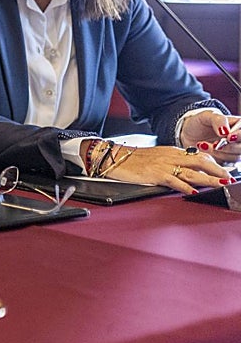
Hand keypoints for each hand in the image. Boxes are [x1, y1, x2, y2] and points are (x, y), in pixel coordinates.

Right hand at [103, 144, 232, 194]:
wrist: (113, 157)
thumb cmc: (131, 160)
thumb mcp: (155, 156)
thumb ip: (171, 162)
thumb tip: (185, 171)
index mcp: (172, 151)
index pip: (198, 155)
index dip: (213, 163)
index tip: (223, 170)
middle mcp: (170, 156)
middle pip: (200, 161)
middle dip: (217, 170)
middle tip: (229, 177)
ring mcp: (163, 165)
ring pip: (192, 172)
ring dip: (209, 179)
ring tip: (221, 184)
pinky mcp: (154, 174)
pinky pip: (174, 180)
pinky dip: (186, 186)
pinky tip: (194, 191)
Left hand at [180, 111, 240, 162]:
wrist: (189, 134)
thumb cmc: (200, 122)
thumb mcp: (207, 116)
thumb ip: (218, 120)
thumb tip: (226, 132)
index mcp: (239, 125)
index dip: (239, 136)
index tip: (228, 137)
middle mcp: (239, 139)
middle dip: (229, 147)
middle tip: (215, 144)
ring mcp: (234, 150)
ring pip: (235, 157)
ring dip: (219, 153)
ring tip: (203, 145)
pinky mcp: (226, 160)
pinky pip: (226, 164)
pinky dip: (214, 158)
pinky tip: (204, 150)